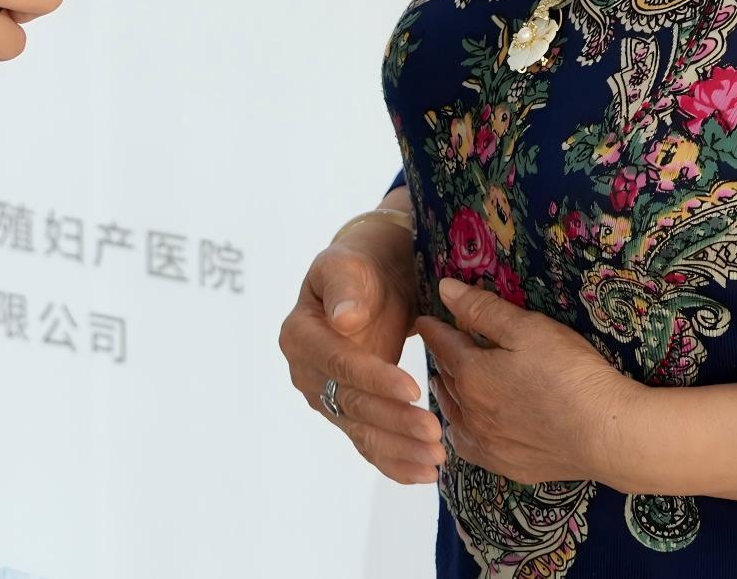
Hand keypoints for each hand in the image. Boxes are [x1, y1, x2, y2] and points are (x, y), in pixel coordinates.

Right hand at [280, 211, 440, 482]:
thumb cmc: (363, 263)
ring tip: (437, 458)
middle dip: (394, 421)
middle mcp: (307, 373)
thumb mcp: (351, 262)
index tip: (412, 387)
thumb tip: (344, 319)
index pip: (338, 363)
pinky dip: (395, 461)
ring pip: (363, 430)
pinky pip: (370, 443)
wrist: (376, 277)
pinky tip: (424, 473)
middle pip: (352, 404)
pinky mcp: (349, 413)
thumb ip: (346, 286)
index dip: (373, 378)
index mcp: (299, 334)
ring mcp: (327, 397)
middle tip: (434, 432)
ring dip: (399, 448)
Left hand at [416, 276, 646, 488]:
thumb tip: (444, 290)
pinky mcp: (506, 464)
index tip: (424, 321)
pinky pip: (469, 447)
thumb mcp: (529, 329)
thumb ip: (483, 310)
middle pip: (448, 378)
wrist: (606, 435)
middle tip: (439, 348)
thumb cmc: (570, 373)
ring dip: (447, 395)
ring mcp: (487, 442)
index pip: (443, 345)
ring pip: (454, 414)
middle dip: (442, 359)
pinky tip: (465, 428)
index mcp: (472, 374)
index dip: (434, 329)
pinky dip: (460, 432)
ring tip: (444, 383)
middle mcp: (470, 411)